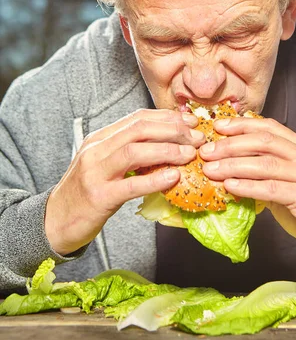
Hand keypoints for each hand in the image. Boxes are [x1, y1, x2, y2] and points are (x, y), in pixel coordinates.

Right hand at [45, 109, 202, 255]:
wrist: (55, 222)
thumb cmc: (87, 193)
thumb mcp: (105, 164)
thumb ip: (130, 151)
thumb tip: (169, 143)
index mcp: (100, 138)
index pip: (138, 118)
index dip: (167, 117)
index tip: (191, 122)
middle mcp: (96, 150)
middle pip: (139, 129)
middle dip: (173, 130)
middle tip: (197, 137)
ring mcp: (95, 172)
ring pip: (135, 151)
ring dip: (167, 149)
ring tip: (189, 154)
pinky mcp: (98, 196)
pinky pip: (131, 184)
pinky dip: (155, 179)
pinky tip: (174, 177)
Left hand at [200, 117, 295, 277]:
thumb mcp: (286, 183)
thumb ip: (265, 170)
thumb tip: (227, 162)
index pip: (270, 127)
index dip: (242, 125)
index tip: (218, 126)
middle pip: (265, 142)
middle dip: (231, 144)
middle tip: (207, 151)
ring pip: (265, 164)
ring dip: (233, 165)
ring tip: (211, 170)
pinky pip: (271, 189)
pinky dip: (247, 186)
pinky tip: (230, 187)